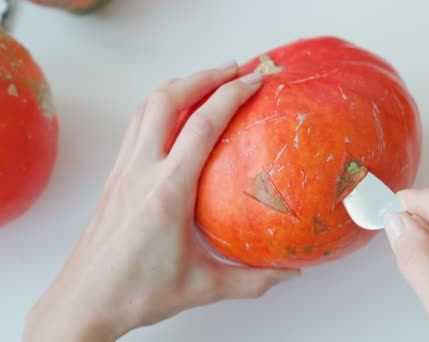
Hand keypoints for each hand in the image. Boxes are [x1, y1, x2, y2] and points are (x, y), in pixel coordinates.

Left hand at [23, 61, 299, 341]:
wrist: (85, 301)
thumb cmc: (136, 293)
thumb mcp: (203, 286)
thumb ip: (252, 280)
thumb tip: (288, 274)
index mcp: (168, 190)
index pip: (202, 125)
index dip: (231, 95)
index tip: (253, 80)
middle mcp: (141, 170)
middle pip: (169, 100)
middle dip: (205, 75)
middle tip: (235, 68)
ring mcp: (123, 170)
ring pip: (146, 107)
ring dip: (179, 85)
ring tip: (206, 79)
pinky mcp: (114, 177)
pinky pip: (135, 125)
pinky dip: (158, 106)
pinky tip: (172, 113)